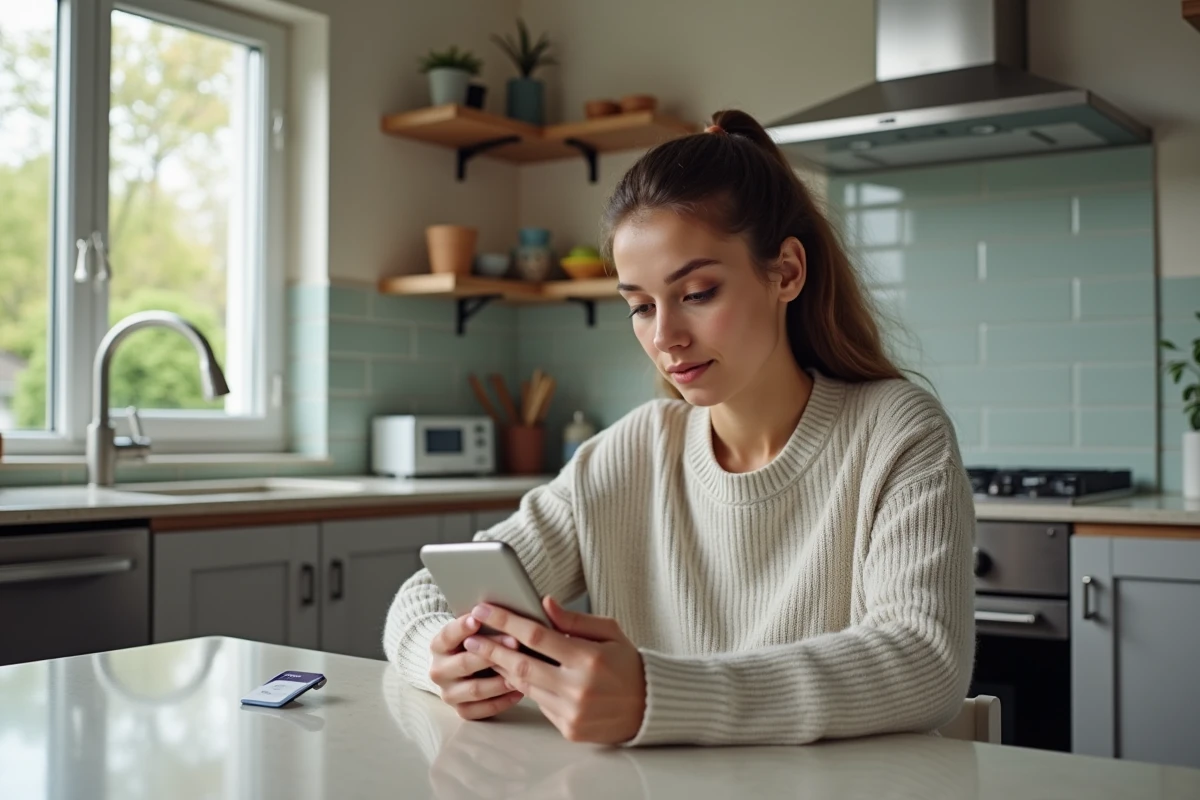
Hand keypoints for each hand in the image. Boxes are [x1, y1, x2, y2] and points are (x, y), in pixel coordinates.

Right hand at [430, 614, 523, 719]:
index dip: (462, 627)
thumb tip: (505, 612)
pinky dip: (502, 701)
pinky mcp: (461, 710)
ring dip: (500, 680)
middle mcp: (439, 671)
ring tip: (521, 671)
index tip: (477, 618)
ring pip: (475, 689)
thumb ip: (483, 621)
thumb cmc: (472, 643)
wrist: (456, 669)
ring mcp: (449, 693)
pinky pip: (483, 710)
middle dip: (491, 652)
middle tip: (515, 641)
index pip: (448, 636)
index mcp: (438, 646)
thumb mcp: (470, 629)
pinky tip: (519, 691)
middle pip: (464, 663)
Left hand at [463, 597, 646, 743]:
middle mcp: (578, 687)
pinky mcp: (568, 729)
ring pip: (525, 687)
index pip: (537, 636)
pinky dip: (525, 688)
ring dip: (503, 668)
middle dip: (492, 648)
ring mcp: (572, 711)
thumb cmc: (628, 663)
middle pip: (522, 665)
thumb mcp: (609, 631)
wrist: (650, 707)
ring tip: (486, 652)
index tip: (485, 609)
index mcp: (589, 658)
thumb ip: (574, 619)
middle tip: (471, 636)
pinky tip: (513, 674)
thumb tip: (544, 602)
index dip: (507, 621)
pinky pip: (539, 704)